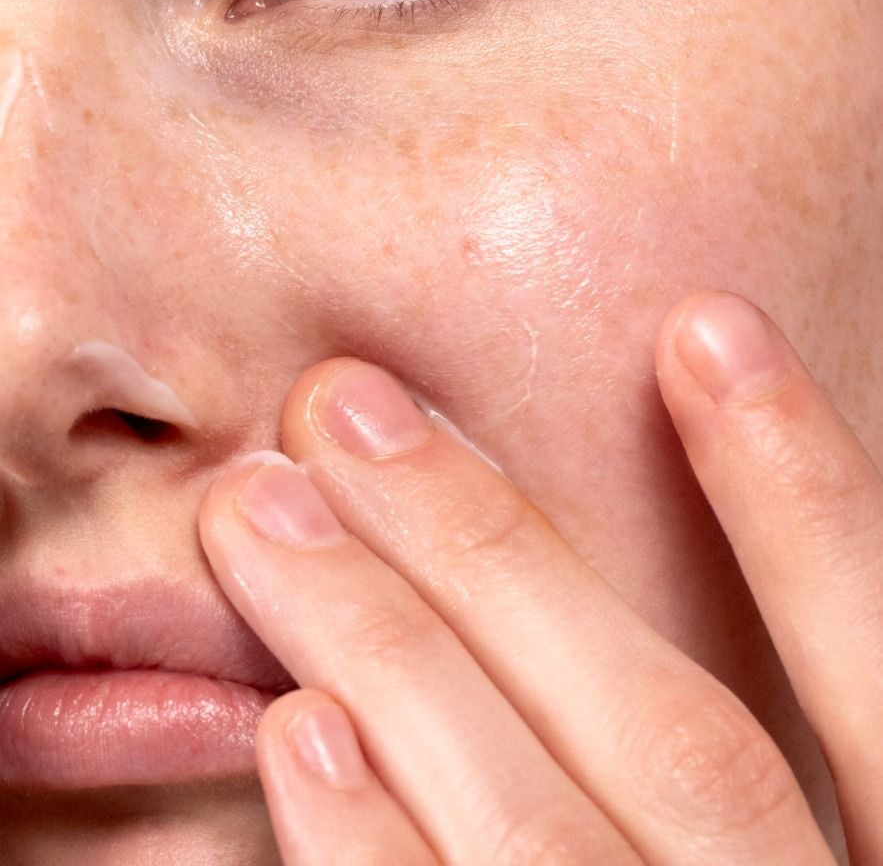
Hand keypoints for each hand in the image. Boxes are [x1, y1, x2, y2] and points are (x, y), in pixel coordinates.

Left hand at [199, 291, 880, 864]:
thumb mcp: (842, 842)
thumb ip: (811, 748)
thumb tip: (626, 566)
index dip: (805, 491)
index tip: (702, 327)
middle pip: (671, 743)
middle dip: (496, 550)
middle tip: (341, 402)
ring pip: (539, 847)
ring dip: (395, 660)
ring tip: (269, 515)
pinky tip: (297, 737)